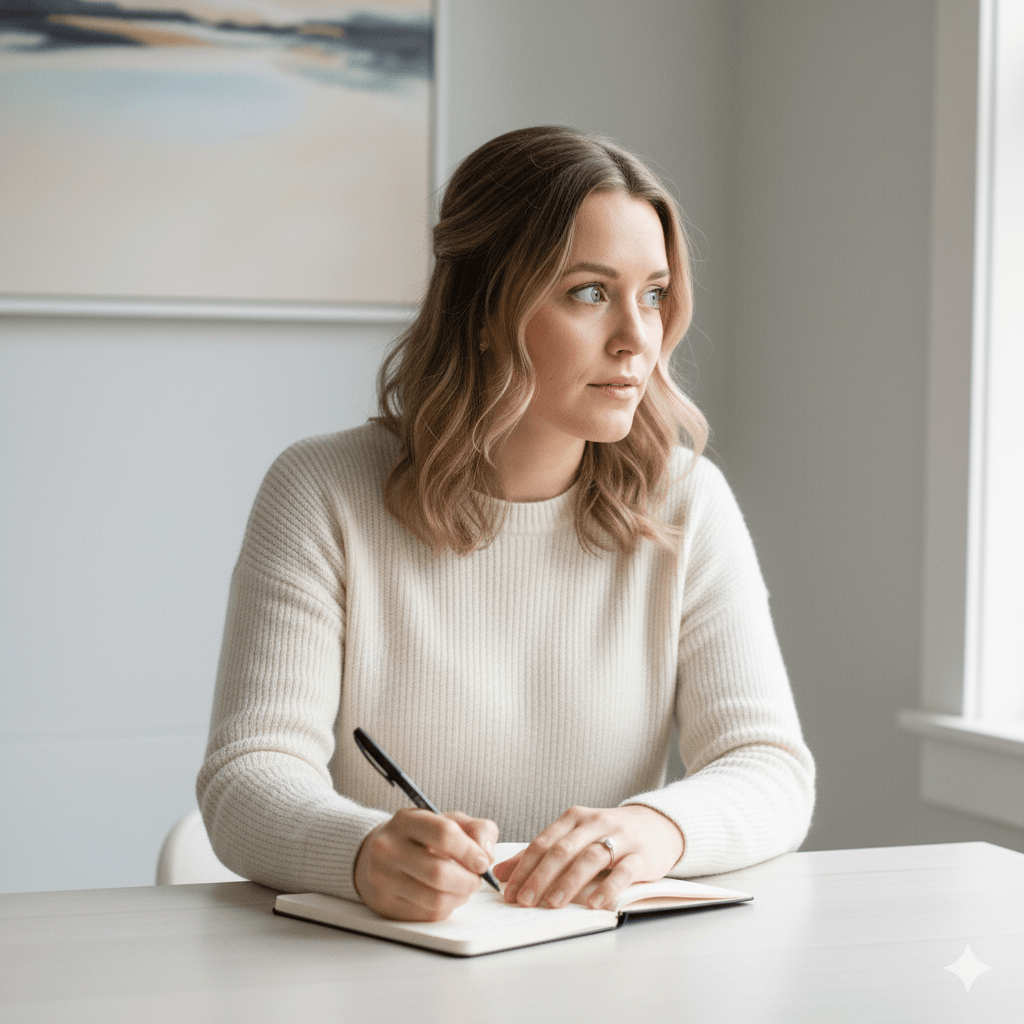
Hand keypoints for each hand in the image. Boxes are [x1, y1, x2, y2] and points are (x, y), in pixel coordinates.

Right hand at [353, 808, 498, 921]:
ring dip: (460, 897)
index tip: (482, 862)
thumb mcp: (447, 821)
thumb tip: (486, 854)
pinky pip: (427, 915)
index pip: (444, 834)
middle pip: (440, 873)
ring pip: (435, 899)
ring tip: (463, 888)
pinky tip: (446, 896)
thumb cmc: (420, 838)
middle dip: (468, 880)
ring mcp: (382, 879)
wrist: (374, 855)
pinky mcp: (384, 905)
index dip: (470, 851)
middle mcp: (388, 848)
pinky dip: (446, 908)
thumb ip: (477, 830)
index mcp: (405, 821)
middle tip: (476, 879)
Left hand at [493, 805, 683, 910]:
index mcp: (574, 818)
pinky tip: (593, 904)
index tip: (509, 891)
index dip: (524, 867)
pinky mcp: (642, 855)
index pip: (543, 842)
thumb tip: (500, 872)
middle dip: (540, 877)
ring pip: (590, 858)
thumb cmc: (608, 836)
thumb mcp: (574, 838)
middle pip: (563, 850)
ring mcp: (621, 837)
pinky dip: (607, 888)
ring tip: (552, 904)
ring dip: (568, 883)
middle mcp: (596, 823)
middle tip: (524, 901)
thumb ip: (539, 855)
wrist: (657, 827)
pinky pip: (623, 872)